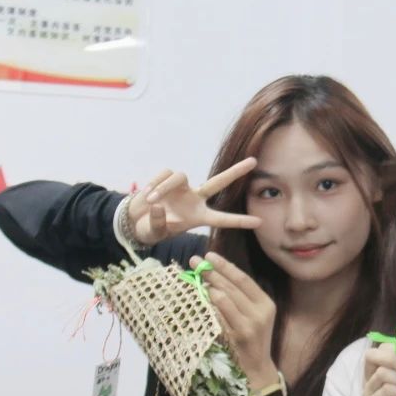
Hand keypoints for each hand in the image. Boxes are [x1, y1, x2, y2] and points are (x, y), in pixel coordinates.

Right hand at [128, 161, 261, 245]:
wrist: (136, 219)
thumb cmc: (150, 229)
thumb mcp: (155, 233)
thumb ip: (158, 223)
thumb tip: (158, 206)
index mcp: (198, 217)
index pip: (222, 219)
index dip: (239, 221)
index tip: (259, 222)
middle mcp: (195, 199)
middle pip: (218, 182)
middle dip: (235, 172)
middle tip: (254, 162)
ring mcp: (182, 187)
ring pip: (179, 176)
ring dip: (163, 187)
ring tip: (151, 201)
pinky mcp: (168, 178)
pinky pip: (164, 175)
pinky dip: (154, 184)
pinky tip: (147, 194)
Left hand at [194, 252, 277, 390]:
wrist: (256, 369)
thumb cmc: (250, 341)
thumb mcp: (251, 317)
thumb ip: (239, 299)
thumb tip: (215, 279)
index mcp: (266, 303)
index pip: (244, 278)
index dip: (225, 265)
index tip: (209, 255)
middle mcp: (262, 310)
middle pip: (234, 285)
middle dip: (213, 271)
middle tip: (195, 261)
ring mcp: (252, 322)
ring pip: (227, 296)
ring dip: (210, 284)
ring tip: (197, 277)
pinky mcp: (242, 332)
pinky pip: (223, 312)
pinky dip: (212, 301)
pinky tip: (203, 295)